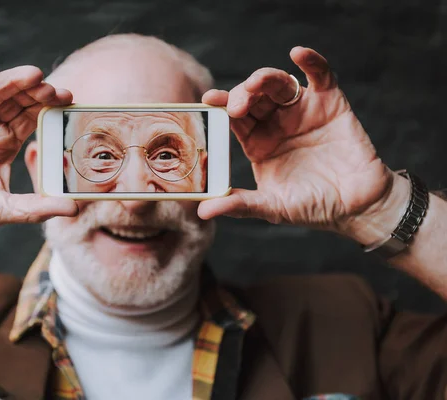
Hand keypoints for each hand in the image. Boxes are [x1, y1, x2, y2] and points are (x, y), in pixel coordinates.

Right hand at [0, 38, 77, 241]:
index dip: (47, 108)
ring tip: (34, 75)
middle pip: (15, 100)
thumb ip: (37, 207)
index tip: (68, 101)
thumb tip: (74, 210)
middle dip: (35, 93)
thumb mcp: (3, 209)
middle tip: (55, 89)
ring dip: (12, 80)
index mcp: (2, 142)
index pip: (29, 117)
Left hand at [200, 46, 408, 243]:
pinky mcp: (330, 104)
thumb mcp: (272, 207)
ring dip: (266, 78)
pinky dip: (312, 61)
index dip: (222, 105)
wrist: (357, 208)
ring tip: (257, 83)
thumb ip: (239, 205)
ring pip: (279, 83)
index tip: (209, 100)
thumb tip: (203, 211)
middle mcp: (276, 123)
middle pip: (253, 96)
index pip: (235, 117)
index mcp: (257, 142)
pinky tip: (298, 54)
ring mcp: (302, 111)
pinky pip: (321, 75)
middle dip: (242, 94)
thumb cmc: (313, 207)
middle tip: (237, 105)